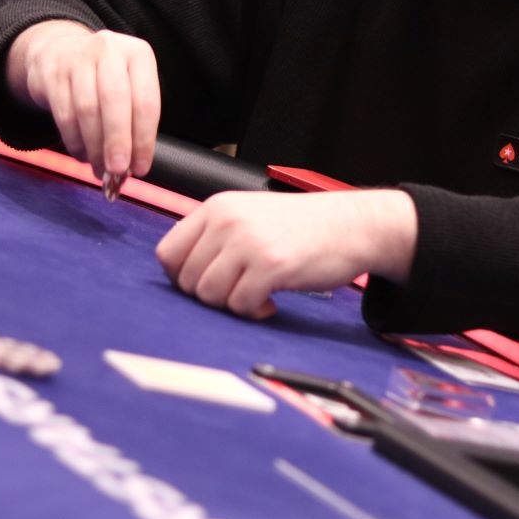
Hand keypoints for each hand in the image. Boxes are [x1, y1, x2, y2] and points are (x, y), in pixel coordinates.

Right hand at [8, 20, 160, 178]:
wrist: (59, 51)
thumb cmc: (104, 77)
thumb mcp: (129, 84)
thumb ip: (134, 120)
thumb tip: (133, 164)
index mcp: (138, 54)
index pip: (146, 101)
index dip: (144, 139)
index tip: (140, 168)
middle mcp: (109, 50)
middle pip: (115, 100)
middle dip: (117, 141)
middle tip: (117, 170)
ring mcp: (77, 58)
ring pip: (86, 109)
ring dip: (94, 146)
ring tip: (99, 167)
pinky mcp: (52, 73)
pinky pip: (64, 114)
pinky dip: (74, 141)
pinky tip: (82, 153)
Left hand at [155, 189, 416, 318]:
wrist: (351, 225)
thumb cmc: (302, 226)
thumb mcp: (249, 216)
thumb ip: (215, 236)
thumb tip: (180, 274)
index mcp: (217, 207)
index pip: (167, 253)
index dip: (182, 277)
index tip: (207, 282)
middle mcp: (227, 221)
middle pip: (186, 280)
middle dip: (209, 295)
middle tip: (238, 291)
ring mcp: (248, 242)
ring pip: (208, 295)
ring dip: (231, 304)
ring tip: (255, 294)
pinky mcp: (270, 265)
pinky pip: (239, 305)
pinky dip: (253, 311)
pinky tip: (271, 301)